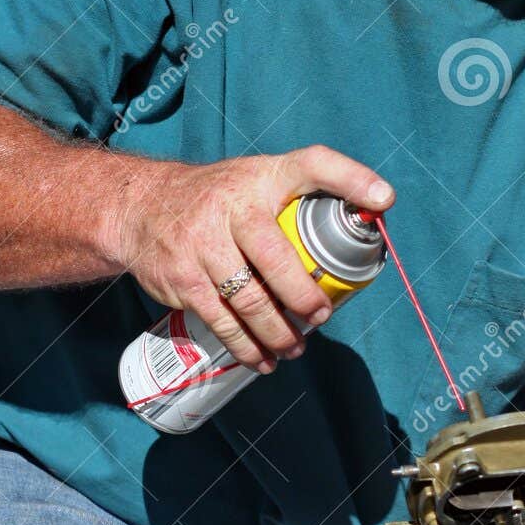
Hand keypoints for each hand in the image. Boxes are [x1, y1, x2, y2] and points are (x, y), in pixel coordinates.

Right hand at [105, 146, 393, 370]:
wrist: (140, 206)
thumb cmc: (219, 197)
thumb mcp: (258, 179)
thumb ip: (304, 193)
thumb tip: (373, 213)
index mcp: (262, 178)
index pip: (311, 165)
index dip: (350, 178)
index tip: (383, 198)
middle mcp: (232, 206)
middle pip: (277, 258)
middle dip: (304, 296)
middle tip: (321, 315)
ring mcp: (202, 243)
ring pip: (250, 299)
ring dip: (278, 332)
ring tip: (296, 346)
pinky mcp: (182, 278)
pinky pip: (221, 321)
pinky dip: (246, 346)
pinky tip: (263, 358)